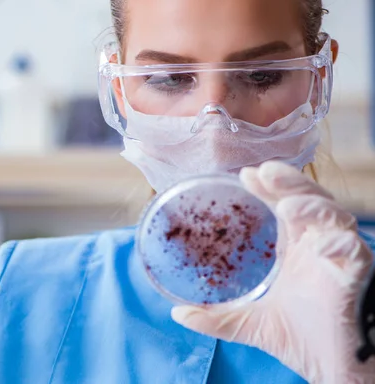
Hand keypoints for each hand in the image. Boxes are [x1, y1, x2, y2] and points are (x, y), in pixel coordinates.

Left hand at [170, 161, 374, 382]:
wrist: (334, 370)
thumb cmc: (304, 340)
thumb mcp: (252, 324)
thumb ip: (218, 318)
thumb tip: (179, 314)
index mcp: (297, 249)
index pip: (284, 207)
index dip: (268, 188)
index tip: (245, 175)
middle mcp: (319, 247)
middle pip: (309, 201)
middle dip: (290, 183)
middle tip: (264, 172)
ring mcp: (340, 259)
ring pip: (334, 218)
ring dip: (313, 207)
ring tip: (288, 206)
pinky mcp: (360, 278)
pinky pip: (356, 253)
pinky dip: (341, 245)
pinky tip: (323, 245)